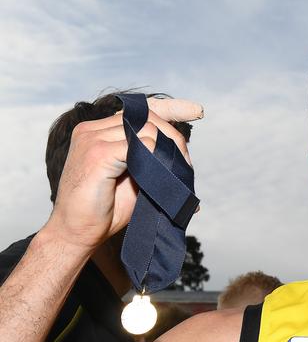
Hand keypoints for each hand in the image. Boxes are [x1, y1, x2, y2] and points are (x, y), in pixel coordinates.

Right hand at [43, 98, 202, 253]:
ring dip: (168, 155)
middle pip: (149, 119)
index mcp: (100, 131)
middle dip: (175, 142)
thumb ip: (150, 158)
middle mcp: (94, 129)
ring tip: (173, 179)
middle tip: (186, 169)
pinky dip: (154, 163)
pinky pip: (141, 146)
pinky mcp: (97, 153)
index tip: (197, 111)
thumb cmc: (106, 209)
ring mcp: (93, 138)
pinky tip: (154, 180)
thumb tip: (183, 153)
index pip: (140, 109)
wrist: (76, 233)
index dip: (171, 108)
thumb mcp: (135, 177)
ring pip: (149, 131)